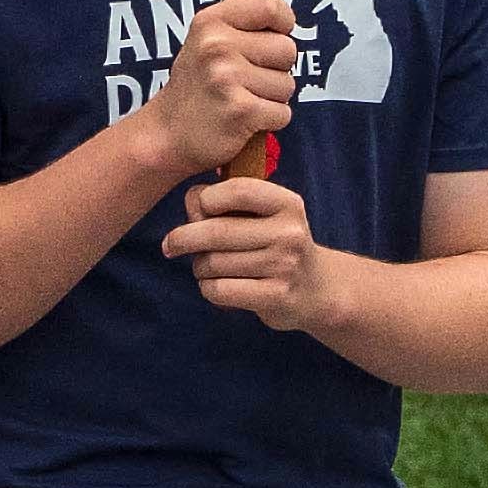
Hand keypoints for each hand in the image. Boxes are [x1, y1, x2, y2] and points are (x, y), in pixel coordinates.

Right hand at [135, 0, 298, 182]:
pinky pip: (283, 113)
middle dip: (275, 70)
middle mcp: (218, 45)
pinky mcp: (241, 111)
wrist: (165, 136)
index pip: (273, 7)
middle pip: (288, 50)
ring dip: (271, 98)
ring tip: (241, 100)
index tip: (272, 37)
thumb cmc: (193, 87)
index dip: (282, 24)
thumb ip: (229, 14)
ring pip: (287, 85)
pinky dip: (269, 121)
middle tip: (245, 80)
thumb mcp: (201, 40)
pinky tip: (244, 120)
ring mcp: (228, 78)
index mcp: (211, 21)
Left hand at [166, 167, 340, 331]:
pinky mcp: (276, 296)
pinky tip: (216, 286)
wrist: (317, 289)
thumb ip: (226, 201)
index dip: (206, 199)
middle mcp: (289, 233)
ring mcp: (284, 266)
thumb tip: (192, 200)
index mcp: (287, 204)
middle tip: (170, 245)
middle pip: (216, 231)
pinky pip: (219, 290)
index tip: (197, 210)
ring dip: (199, 267)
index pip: (237, 190)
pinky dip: (208, 288)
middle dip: (183, 238)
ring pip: (213, 263)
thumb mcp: (263, 215)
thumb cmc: (275, 245)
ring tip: (208, 268)